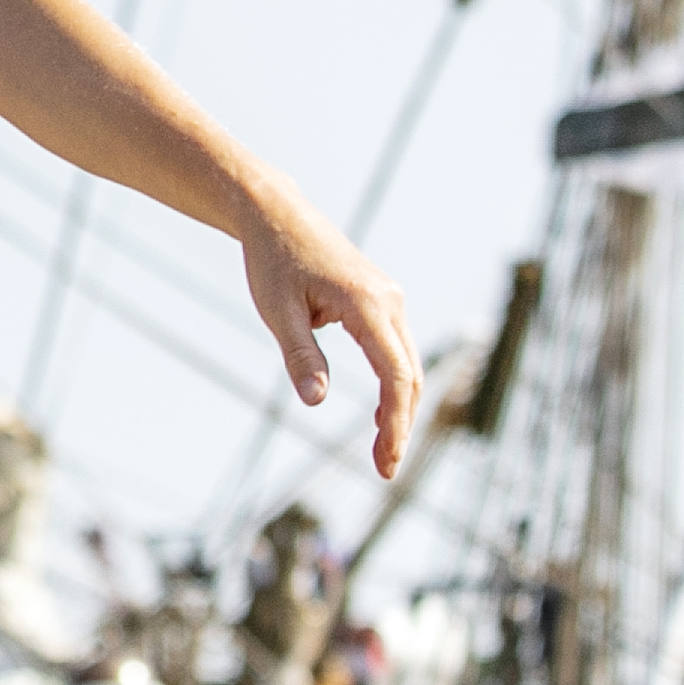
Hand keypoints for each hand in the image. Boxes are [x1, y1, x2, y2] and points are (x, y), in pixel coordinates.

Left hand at [241, 215, 421, 480]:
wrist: (276, 214)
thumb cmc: (273, 260)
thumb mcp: (278, 311)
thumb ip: (300, 356)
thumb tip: (316, 402)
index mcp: (368, 304)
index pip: (395, 376)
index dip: (396, 424)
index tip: (386, 462)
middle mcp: (390, 300)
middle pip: (410, 375)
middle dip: (401, 425)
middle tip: (384, 469)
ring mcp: (391, 299)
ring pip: (408, 364)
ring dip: (400, 409)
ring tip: (383, 451)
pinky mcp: (383, 300)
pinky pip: (397, 351)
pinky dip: (394, 386)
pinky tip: (383, 415)